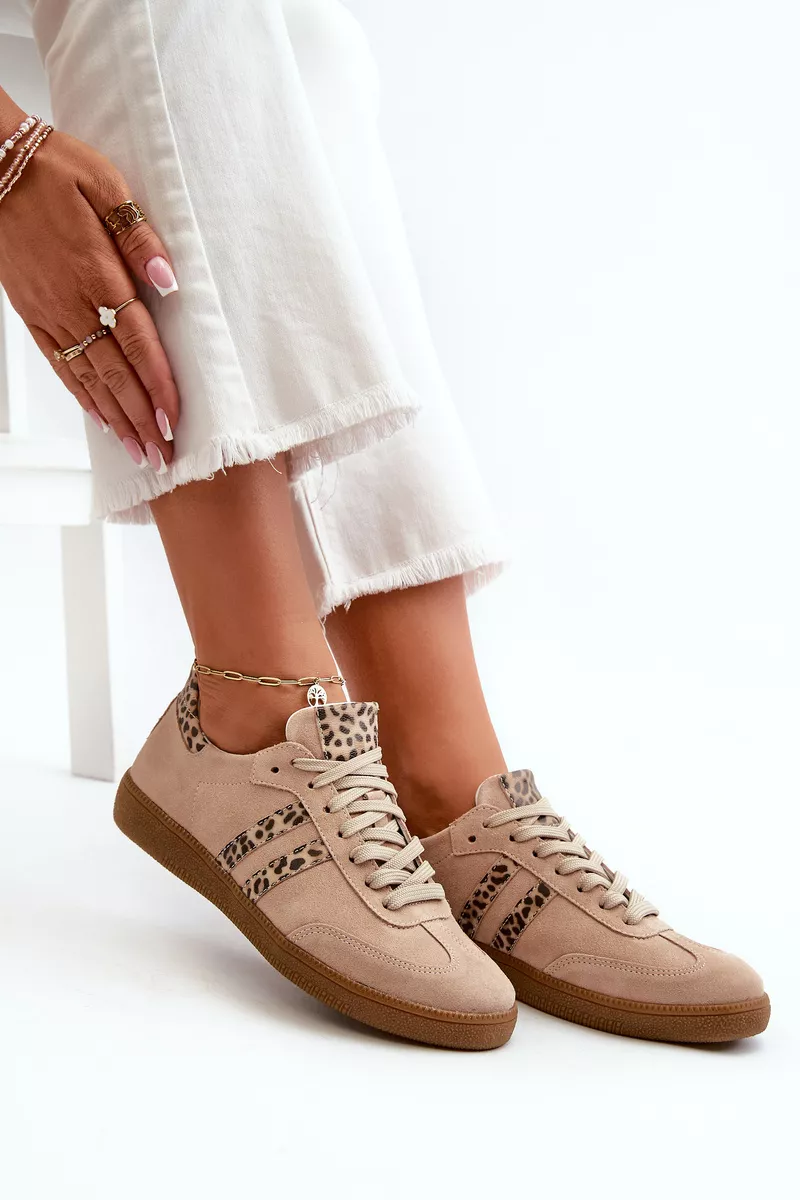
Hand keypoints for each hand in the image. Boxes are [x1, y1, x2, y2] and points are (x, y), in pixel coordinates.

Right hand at [0, 122, 179, 470]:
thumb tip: (168, 281)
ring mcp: (49, 313)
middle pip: (115, 374)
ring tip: (137, 451)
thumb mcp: (107, 185)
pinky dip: (82, 397)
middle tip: (163, 456)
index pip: (136, 343)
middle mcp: (73, 303)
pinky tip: (100, 419)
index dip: (156, 385)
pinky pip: (60, 365)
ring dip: (115, 419)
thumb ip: (140, 237)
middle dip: (140, 419)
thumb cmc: (57, 170)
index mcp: (98, 274)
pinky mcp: (32, 315)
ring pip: (88, 378)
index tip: (172, 420)